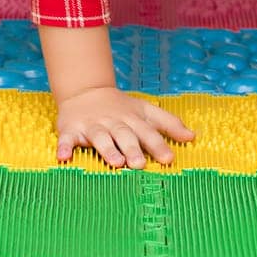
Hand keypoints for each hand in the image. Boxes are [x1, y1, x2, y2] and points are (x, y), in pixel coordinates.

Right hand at [55, 86, 194, 168]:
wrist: (85, 92)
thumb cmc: (120, 108)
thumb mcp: (145, 111)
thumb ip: (168, 124)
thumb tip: (193, 137)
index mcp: (132, 119)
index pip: (147, 132)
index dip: (158, 145)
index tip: (169, 159)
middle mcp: (113, 122)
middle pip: (124, 135)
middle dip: (132, 148)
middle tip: (139, 164)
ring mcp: (92, 126)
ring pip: (99, 137)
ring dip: (106, 149)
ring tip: (115, 162)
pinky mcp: (71, 130)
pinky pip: (67, 139)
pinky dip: (64, 147)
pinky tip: (64, 157)